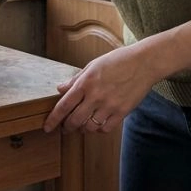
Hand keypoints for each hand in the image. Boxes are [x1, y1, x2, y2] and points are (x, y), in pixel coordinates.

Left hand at [43, 44, 160, 134]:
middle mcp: (95, 96)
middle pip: (74, 120)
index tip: (47, 127)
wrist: (143, 63)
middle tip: (65, 128)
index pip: (64, 105)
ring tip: (82, 126)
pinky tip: (97, 124)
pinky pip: (105, 128)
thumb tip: (60, 89)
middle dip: (67, 127)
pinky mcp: (122, 112)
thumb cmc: (117, 61)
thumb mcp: (93, 65)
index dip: (53, 119)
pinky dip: (99, 129)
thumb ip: (76, 79)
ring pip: (89, 127)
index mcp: (85, 82)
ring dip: (83, 129)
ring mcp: (109, 105)